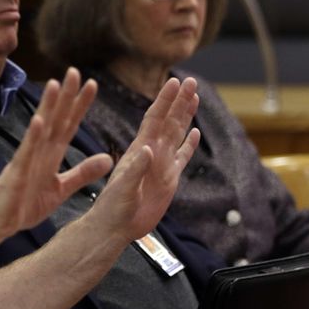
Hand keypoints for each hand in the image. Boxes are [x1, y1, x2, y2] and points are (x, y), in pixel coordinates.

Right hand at [0, 67, 112, 236]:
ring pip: (40, 128)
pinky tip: (39, 121)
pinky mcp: (16, 171)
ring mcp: (27, 158)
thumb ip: (83, 173)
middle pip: (55, 118)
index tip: (92, 84)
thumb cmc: (25, 205)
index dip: (80, 105)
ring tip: (55, 85)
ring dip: (48, 107)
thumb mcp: (61, 189)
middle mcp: (39, 150)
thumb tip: (108, 159)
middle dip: (65, 96)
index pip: (68, 124)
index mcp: (51, 154)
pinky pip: (25, 151)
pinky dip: (33, 136)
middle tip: (74, 71)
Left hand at [90, 77, 200, 241]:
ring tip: (194, 97)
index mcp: (139, 151)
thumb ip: (135, 169)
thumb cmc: (113, 208)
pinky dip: (189, 144)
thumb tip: (149, 149)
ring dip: (186, 116)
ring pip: (177, 134)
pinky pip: (181, 157)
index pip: (154, 119)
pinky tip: (196, 132)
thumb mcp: (123, 188)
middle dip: (180, 101)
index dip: (164, 100)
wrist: (115, 227)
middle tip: (191, 81)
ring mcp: (161, 165)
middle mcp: (151, 153)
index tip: (173, 81)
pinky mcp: (168, 180)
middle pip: (169, 121)